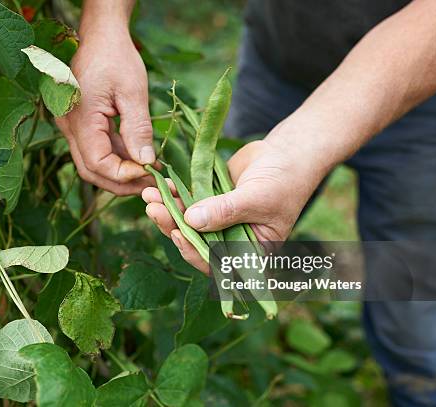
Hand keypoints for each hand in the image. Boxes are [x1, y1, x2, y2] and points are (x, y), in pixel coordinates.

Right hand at [55, 25, 154, 195]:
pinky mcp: (79, 123)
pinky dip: (117, 157)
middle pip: (91, 170)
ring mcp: (71, 125)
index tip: (149, 171)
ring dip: (120, 171)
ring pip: (93, 162)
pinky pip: (95, 148)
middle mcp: (68, 126)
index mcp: (80, 118)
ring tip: (150, 172)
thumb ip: (138, 129)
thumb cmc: (116, 57)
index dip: (123, 174)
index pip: (98, 163)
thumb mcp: (133, 91)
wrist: (100, 35)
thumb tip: (146, 162)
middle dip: (121, 182)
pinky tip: (139, 157)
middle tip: (151, 184)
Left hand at [142, 139, 325, 272]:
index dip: (193, 251)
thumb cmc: (284, 180)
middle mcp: (231, 241)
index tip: (176, 234)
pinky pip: (188, 203)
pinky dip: (174, 195)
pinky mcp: (209, 202)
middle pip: (195, 241)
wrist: (286, 153)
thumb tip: (191, 221)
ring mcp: (218, 221)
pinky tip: (161, 186)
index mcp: (248, 252)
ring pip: (187, 222)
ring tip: (149, 195)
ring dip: (167, 210)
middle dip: (172, 226)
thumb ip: (225, 211)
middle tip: (153, 209)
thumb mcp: (257, 198)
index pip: (216, 263)